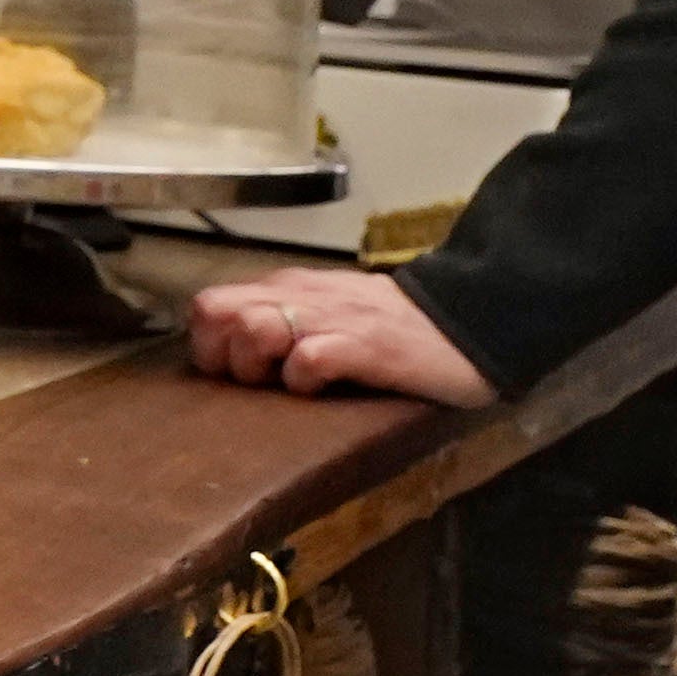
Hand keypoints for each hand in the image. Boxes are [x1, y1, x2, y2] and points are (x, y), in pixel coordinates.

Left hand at [185, 267, 501, 405]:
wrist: (469, 321)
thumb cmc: (393, 329)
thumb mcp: (328, 314)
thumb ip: (282, 321)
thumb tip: (231, 351)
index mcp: (290, 288)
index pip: (207, 305)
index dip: (210, 346)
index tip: (238, 373)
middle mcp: (301, 294)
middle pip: (215, 313)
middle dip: (224, 355)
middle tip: (261, 379)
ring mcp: (332, 318)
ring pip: (253, 329)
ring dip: (260, 365)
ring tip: (293, 380)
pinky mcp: (364, 345)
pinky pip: (307, 360)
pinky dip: (306, 381)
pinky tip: (326, 388)